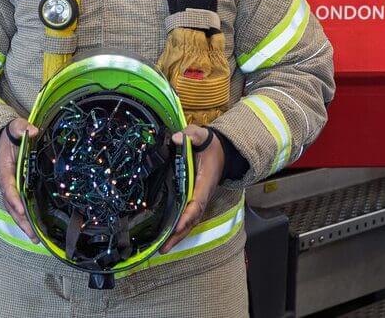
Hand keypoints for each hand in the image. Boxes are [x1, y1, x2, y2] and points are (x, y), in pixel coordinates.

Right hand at [0, 118, 39, 242]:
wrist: (4, 140)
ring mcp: (10, 189)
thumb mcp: (15, 127)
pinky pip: (20, 208)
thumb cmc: (11, 135)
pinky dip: (26, 220)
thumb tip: (33, 131)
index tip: (22, 209)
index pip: (8, 187)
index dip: (14, 198)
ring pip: (15, 210)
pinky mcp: (17, 191)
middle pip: (11, 205)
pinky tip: (36, 231)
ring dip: (24, 225)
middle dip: (21, 220)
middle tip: (32, 234)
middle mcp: (6, 183)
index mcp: (4, 170)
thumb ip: (22, 128)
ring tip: (36, 239)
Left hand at [161, 124, 223, 252]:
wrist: (221, 150)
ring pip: (190, 222)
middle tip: (164, 248)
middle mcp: (203, 194)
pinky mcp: (194, 199)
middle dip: (180, 235)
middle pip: (192, 219)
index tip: (177, 226)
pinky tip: (167, 237)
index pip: (197, 202)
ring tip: (163, 249)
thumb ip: (191, 135)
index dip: (188, 215)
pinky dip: (179, 229)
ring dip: (178, 236)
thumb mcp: (201, 135)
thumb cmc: (209, 144)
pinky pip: (187, 217)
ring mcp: (199, 199)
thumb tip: (177, 138)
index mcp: (204, 182)